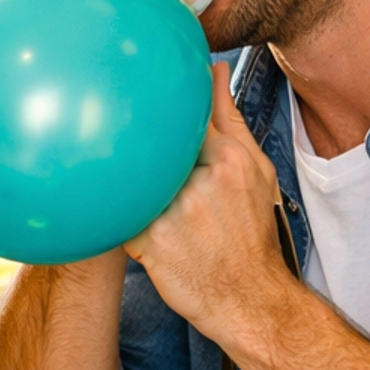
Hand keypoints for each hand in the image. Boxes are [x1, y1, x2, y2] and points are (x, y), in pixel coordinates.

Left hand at [125, 65, 293, 349]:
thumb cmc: (252, 233)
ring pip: (133, 177)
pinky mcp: (149, 241)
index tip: (144, 95)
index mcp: (229, 159)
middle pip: (153, 146)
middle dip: (141, 146)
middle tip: (118, 128)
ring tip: (114, 173)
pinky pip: (120, 213)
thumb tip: (213, 71)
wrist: (250, 298)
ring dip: (125, 177)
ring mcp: (174, 213)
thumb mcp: (256, 171)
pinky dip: (117, 210)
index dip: (161, 109)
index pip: (185, 116)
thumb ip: (230, 119)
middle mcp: (201, 182)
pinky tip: (117, 211)